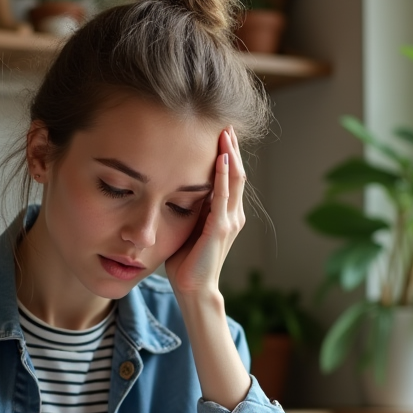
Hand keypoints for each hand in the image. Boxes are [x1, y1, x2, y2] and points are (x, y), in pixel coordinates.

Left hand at [165, 127, 245, 298]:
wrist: (193, 287)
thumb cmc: (186, 261)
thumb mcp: (188, 226)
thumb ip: (190, 208)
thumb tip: (175, 184)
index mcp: (226, 213)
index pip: (230, 177)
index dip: (227, 154)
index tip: (220, 133)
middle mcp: (233, 214)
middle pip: (237, 173)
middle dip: (232, 148)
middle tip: (226, 124)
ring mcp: (229, 221)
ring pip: (235, 180)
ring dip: (230, 155)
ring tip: (226, 134)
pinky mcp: (220, 229)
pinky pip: (223, 197)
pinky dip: (223, 176)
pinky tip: (221, 159)